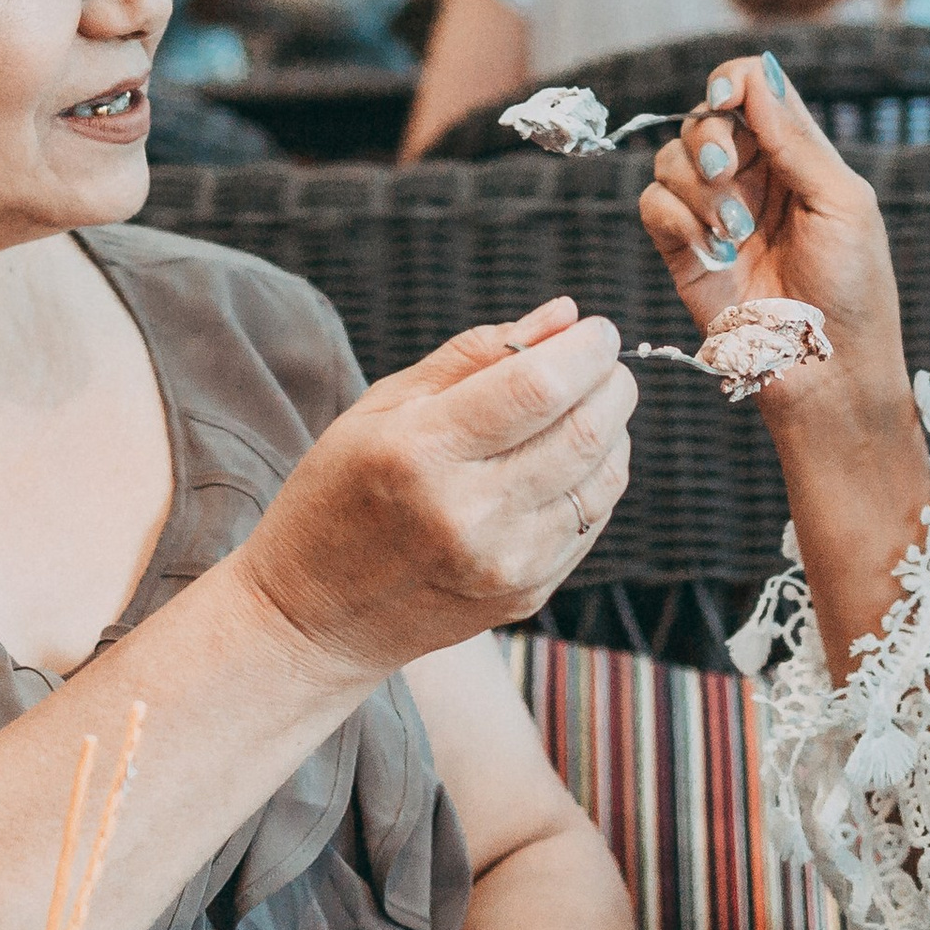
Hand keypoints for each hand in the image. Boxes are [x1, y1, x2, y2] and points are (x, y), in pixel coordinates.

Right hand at [235, 297, 634, 679]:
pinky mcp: (527, 593)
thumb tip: (565, 314)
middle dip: (613, 381)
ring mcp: (505, 562)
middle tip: (601, 361)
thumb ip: (476, 353)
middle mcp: (471, 513)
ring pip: (605, 477)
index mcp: (423, 452)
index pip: (539, 387)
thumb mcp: (384, 406)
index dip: (586, 349)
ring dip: (613, 427)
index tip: (597, 328)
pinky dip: (598, 476)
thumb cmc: (341, 493)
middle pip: (587, 430)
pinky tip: (568, 459)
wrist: (316, 616)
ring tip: (585, 407)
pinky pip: (595, 519)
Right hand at [637, 51, 909, 425]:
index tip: (727, 99)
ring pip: (671, 158)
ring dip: (697, 188)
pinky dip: (675, 218)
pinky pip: (653, 204)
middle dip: (709, 139)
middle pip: (703, 118)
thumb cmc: (855, 288)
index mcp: (795, 155)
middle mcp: (751, 176)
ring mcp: (714, 212)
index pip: (752, 89)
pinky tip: (710, 252)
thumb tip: (758, 72)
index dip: (731, 82)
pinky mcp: (683, 250)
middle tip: (726, 174)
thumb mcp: (842, 203)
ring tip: (734, 235)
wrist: (827, 370)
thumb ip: (797, 139)